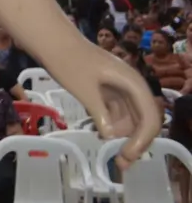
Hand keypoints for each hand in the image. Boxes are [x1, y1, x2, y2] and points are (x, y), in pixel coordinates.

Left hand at [43, 41, 162, 165]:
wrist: (51, 40)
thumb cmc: (67, 61)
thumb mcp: (83, 89)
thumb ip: (100, 113)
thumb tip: (110, 136)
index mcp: (132, 83)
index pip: (150, 118)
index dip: (142, 140)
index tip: (126, 156)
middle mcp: (131, 85)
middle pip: (143, 119)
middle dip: (134, 141)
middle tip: (120, 162)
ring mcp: (119, 86)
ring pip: (130, 117)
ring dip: (122, 134)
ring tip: (107, 149)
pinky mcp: (107, 88)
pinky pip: (116, 110)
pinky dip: (111, 123)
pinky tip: (99, 133)